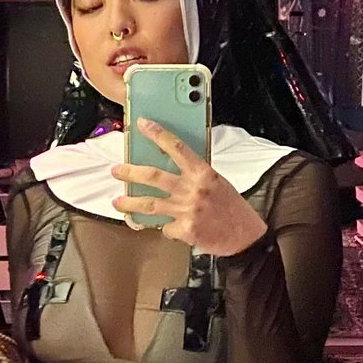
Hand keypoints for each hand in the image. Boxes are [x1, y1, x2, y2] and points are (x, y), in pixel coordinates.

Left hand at [112, 119, 267, 255]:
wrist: (245, 237)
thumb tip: (172, 169)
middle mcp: (193, 189)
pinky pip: (165, 228)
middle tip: (117, 170)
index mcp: (203, 173)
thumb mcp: (217, 183)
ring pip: (150, 204)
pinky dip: (164, 228)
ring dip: (130, 203)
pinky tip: (166, 228)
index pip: (176, 147)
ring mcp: (187, 210)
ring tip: (118, 202)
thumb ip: (195, 176)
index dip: (157, 134)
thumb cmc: (233, 209)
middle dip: (131, 172)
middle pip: (154, 177)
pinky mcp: (185, 229)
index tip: (143, 125)